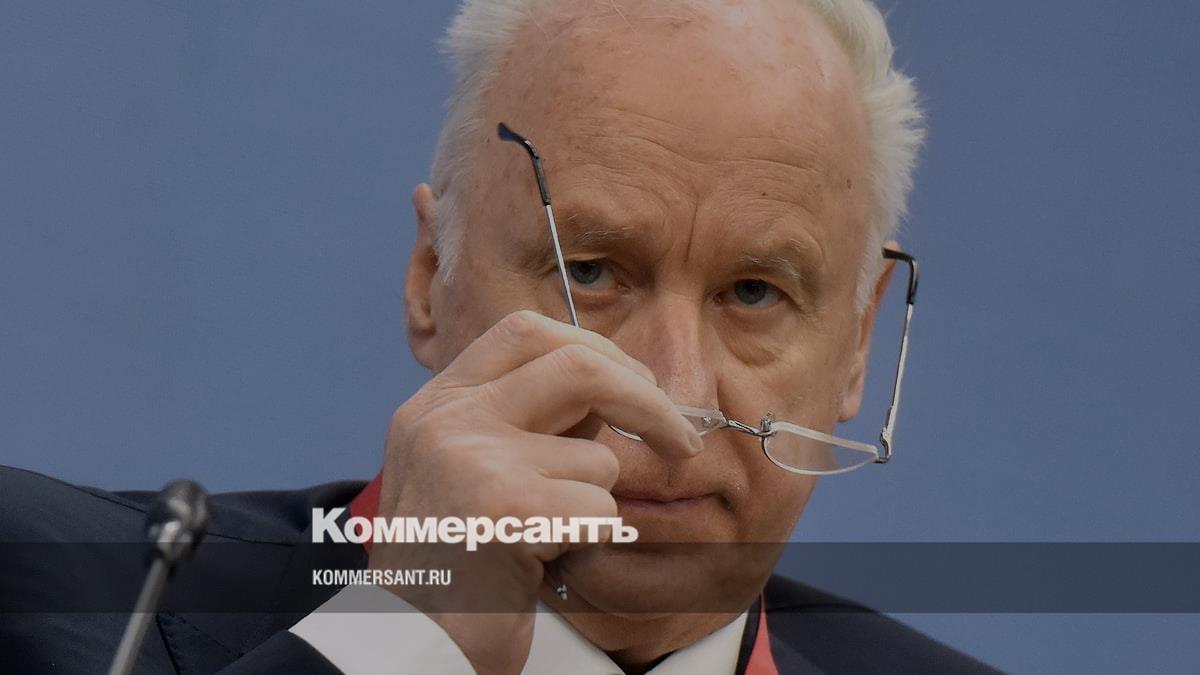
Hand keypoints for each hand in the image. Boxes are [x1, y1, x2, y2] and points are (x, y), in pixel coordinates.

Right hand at [368, 310, 701, 674]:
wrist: (410, 642)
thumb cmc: (458, 560)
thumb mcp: (472, 466)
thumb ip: (528, 419)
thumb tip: (621, 385)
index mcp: (438, 401)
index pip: (528, 331)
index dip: (598, 349)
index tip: (638, 385)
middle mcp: (446, 417)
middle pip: (578, 364)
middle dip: (647, 401)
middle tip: (682, 440)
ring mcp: (470, 457)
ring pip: (596, 457)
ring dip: (594, 502)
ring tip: (545, 536)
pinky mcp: (502, 507)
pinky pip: (598, 509)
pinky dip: (590, 541)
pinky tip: (543, 563)